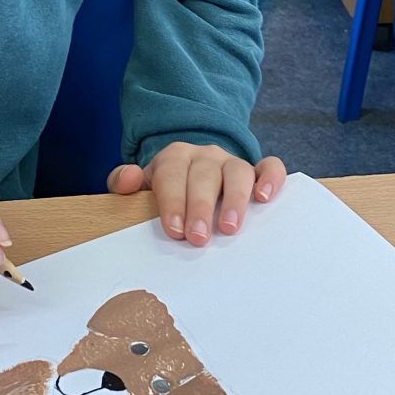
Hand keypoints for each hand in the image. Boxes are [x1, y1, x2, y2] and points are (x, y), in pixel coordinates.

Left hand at [107, 143, 285, 246]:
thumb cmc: (166, 191)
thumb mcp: (141, 187)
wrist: (189, 179)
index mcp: (174, 158)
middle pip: (204, 175)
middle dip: (200, 206)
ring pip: (237, 171)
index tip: (174, 230)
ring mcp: (231, 163)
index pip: (172, 174)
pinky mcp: (255, 172)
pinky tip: (265, 197)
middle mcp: (205, 156)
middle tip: (198, 238)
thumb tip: (128, 179)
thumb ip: (124, 182)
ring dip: (234, 199)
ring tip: (229, 228)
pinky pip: (269, 167)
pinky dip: (270, 178)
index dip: (173, 201)